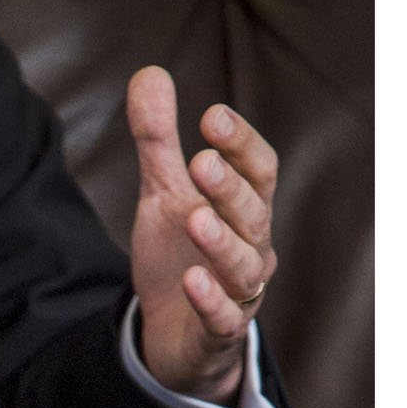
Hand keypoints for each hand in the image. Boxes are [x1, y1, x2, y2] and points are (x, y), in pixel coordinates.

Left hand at [125, 64, 279, 402]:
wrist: (172, 334)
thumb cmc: (179, 255)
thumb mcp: (164, 195)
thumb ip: (158, 142)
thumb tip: (148, 72)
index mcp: (244, 208)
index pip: (258, 169)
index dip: (240, 143)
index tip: (210, 116)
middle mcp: (252, 247)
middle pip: (254, 214)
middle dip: (230, 188)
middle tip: (201, 162)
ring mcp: (240, 292)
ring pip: (243, 267)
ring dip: (221, 243)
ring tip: (194, 219)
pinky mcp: (218, 332)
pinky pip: (223, 318)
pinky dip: (210, 300)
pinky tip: (191, 281)